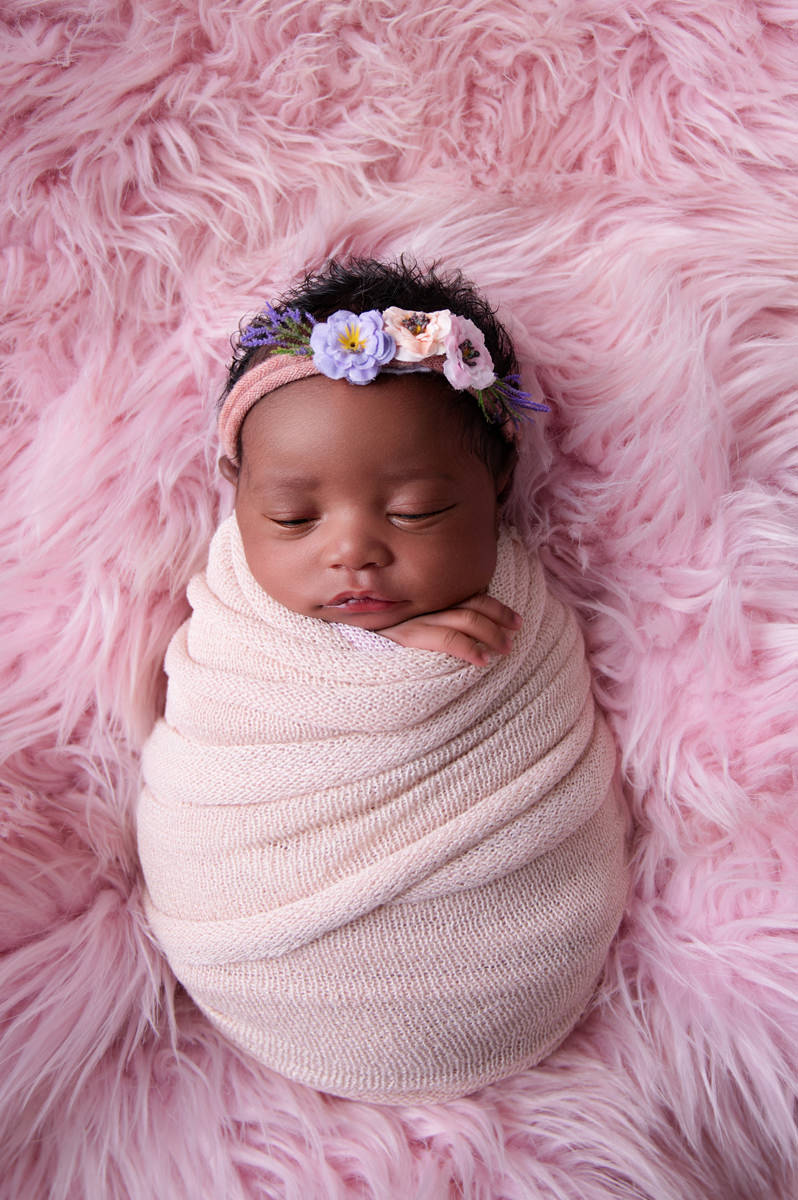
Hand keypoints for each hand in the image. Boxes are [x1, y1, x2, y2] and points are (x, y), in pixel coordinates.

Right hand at [379, 594, 521, 665]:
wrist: (344, 648)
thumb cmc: (375, 636)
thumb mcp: (404, 623)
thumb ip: (430, 621)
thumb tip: (466, 630)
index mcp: (426, 600)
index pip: (469, 596)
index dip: (496, 606)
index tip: (516, 620)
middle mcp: (423, 605)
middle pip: (472, 605)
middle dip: (500, 618)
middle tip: (517, 632)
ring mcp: (415, 619)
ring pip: (465, 620)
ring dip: (491, 634)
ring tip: (506, 648)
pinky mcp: (406, 638)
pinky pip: (446, 639)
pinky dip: (469, 649)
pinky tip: (482, 660)